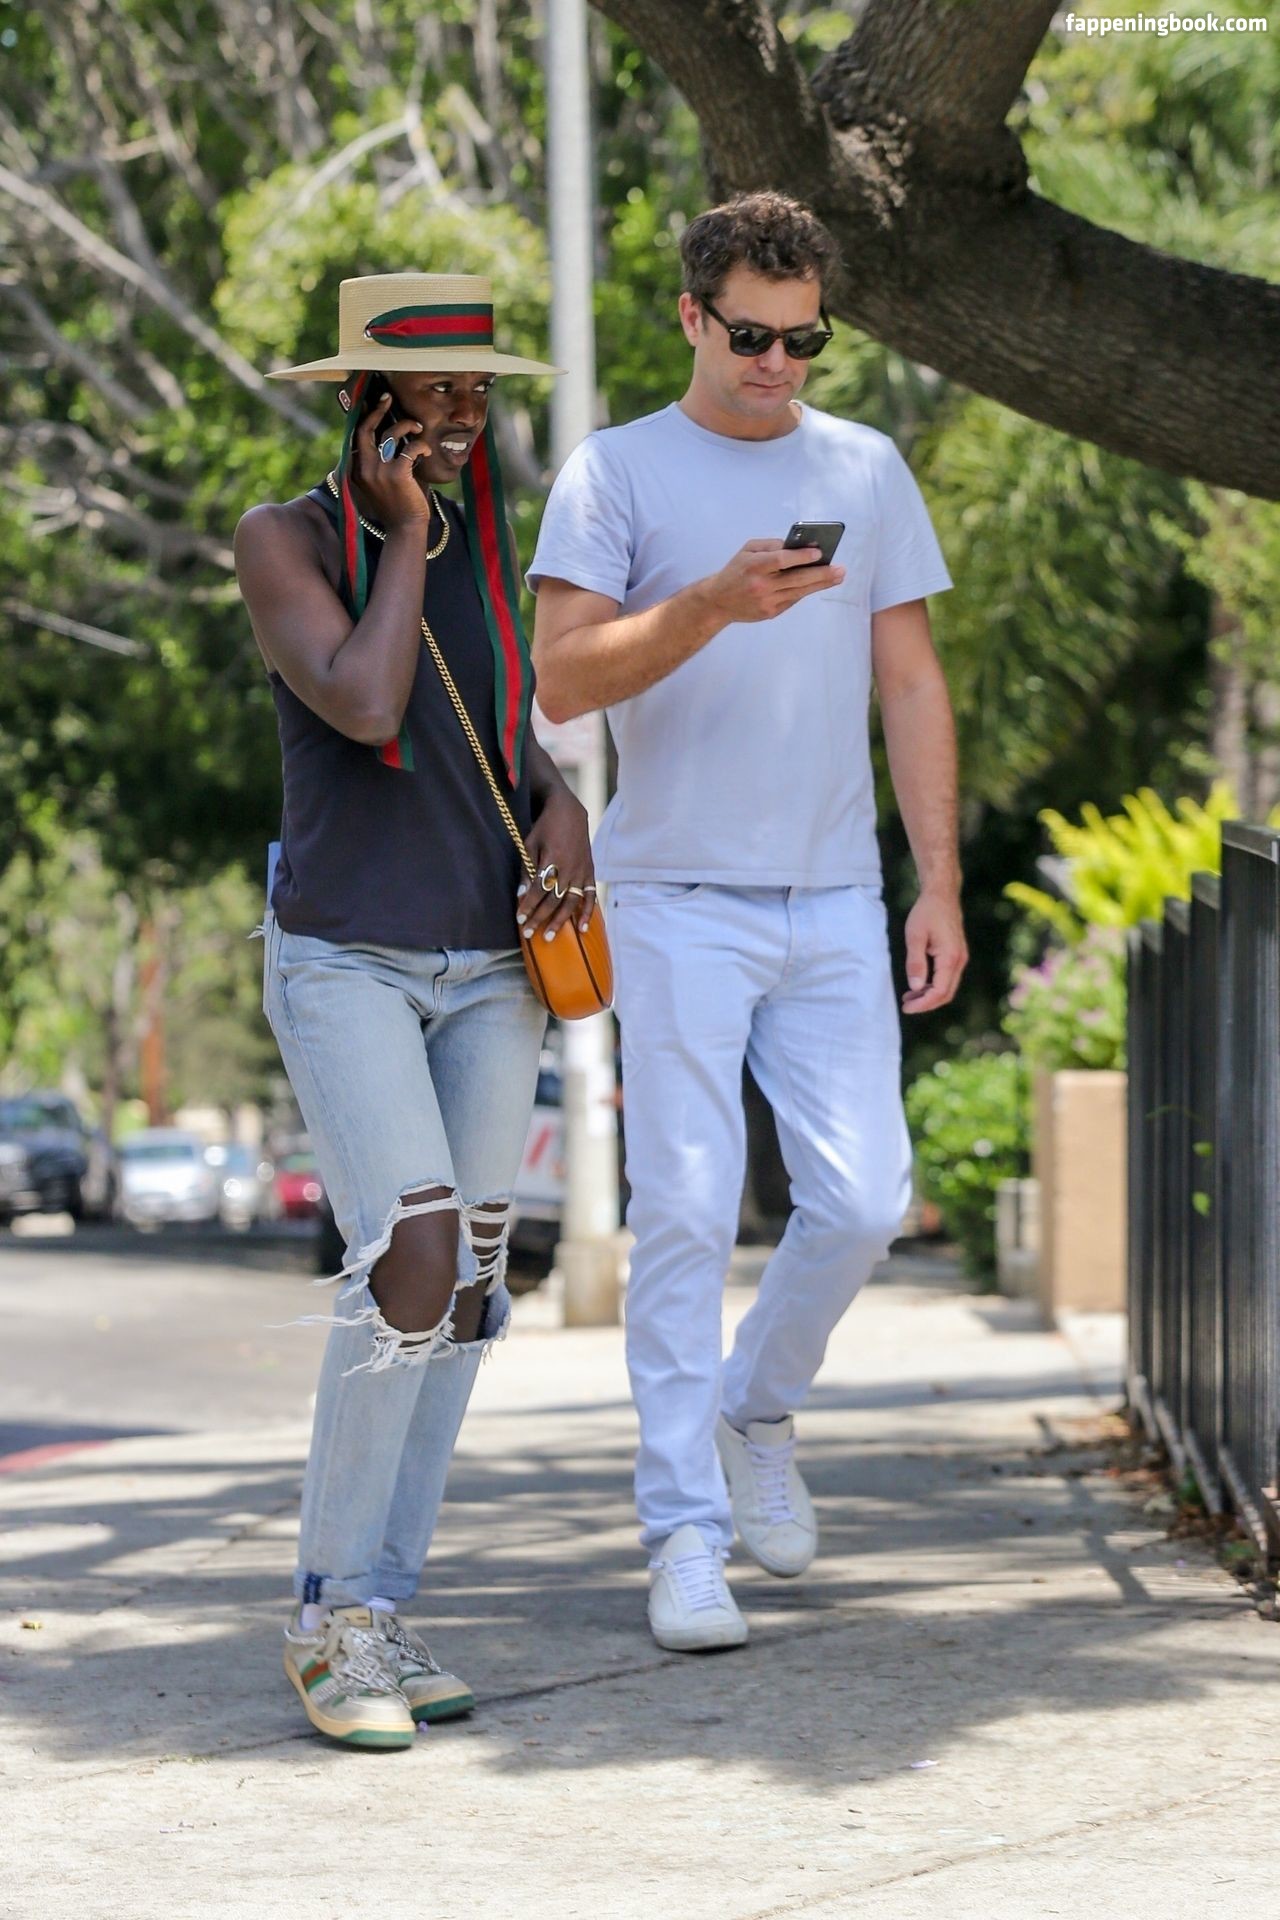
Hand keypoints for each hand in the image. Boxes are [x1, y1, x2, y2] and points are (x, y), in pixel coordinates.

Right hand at [350, 392, 431, 529]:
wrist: (405, 529)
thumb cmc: (398, 504)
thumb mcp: (381, 481)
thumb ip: (380, 460)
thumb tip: (390, 434)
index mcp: (357, 470)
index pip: (356, 436)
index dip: (365, 416)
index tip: (375, 402)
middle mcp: (363, 468)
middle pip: (365, 429)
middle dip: (377, 410)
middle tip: (388, 398)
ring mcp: (379, 471)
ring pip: (390, 434)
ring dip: (406, 425)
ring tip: (418, 427)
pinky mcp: (397, 474)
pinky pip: (410, 447)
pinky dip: (421, 445)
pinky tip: (426, 450)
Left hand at [518, 787, 596, 942]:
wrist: (569, 813)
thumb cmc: (545, 828)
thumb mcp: (530, 844)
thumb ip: (527, 869)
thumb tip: (520, 894)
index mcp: (553, 859)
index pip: (539, 889)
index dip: (529, 906)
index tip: (519, 919)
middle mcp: (569, 868)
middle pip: (553, 900)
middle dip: (539, 918)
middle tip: (528, 934)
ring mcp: (582, 872)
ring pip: (570, 902)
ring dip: (560, 921)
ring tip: (549, 937)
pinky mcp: (590, 873)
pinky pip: (590, 896)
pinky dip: (587, 912)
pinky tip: (582, 928)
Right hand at [704, 539, 845, 624]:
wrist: (718, 602)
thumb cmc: (735, 571)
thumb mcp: (747, 550)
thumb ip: (770, 546)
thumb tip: (797, 546)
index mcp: (753, 566)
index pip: (780, 560)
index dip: (800, 557)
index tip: (819, 553)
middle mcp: (760, 586)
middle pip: (796, 579)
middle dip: (820, 574)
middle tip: (840, 569)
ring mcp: (766, 602)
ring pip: (799, 592)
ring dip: (820, 584)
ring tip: (837, 576)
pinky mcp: (770, 613)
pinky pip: (793, 600)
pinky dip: (805, 591)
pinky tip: (818, 583)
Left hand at [901, 888, 967, 1013]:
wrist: (942, 895)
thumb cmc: (926, 912)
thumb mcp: (915, 936)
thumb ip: (915, 962)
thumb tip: (915, 988)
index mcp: (950, 958)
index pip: (939, 992)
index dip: (923, 1004)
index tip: (906, 1008)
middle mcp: (959, 960)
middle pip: (946, 994)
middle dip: (926, 1004)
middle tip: (906, 1005)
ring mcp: (960, 958)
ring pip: (947, 987)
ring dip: (929, 995)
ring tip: (908, 997)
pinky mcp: (957, 955)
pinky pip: (948, 978)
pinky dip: (933, 986)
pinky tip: (918, 985)